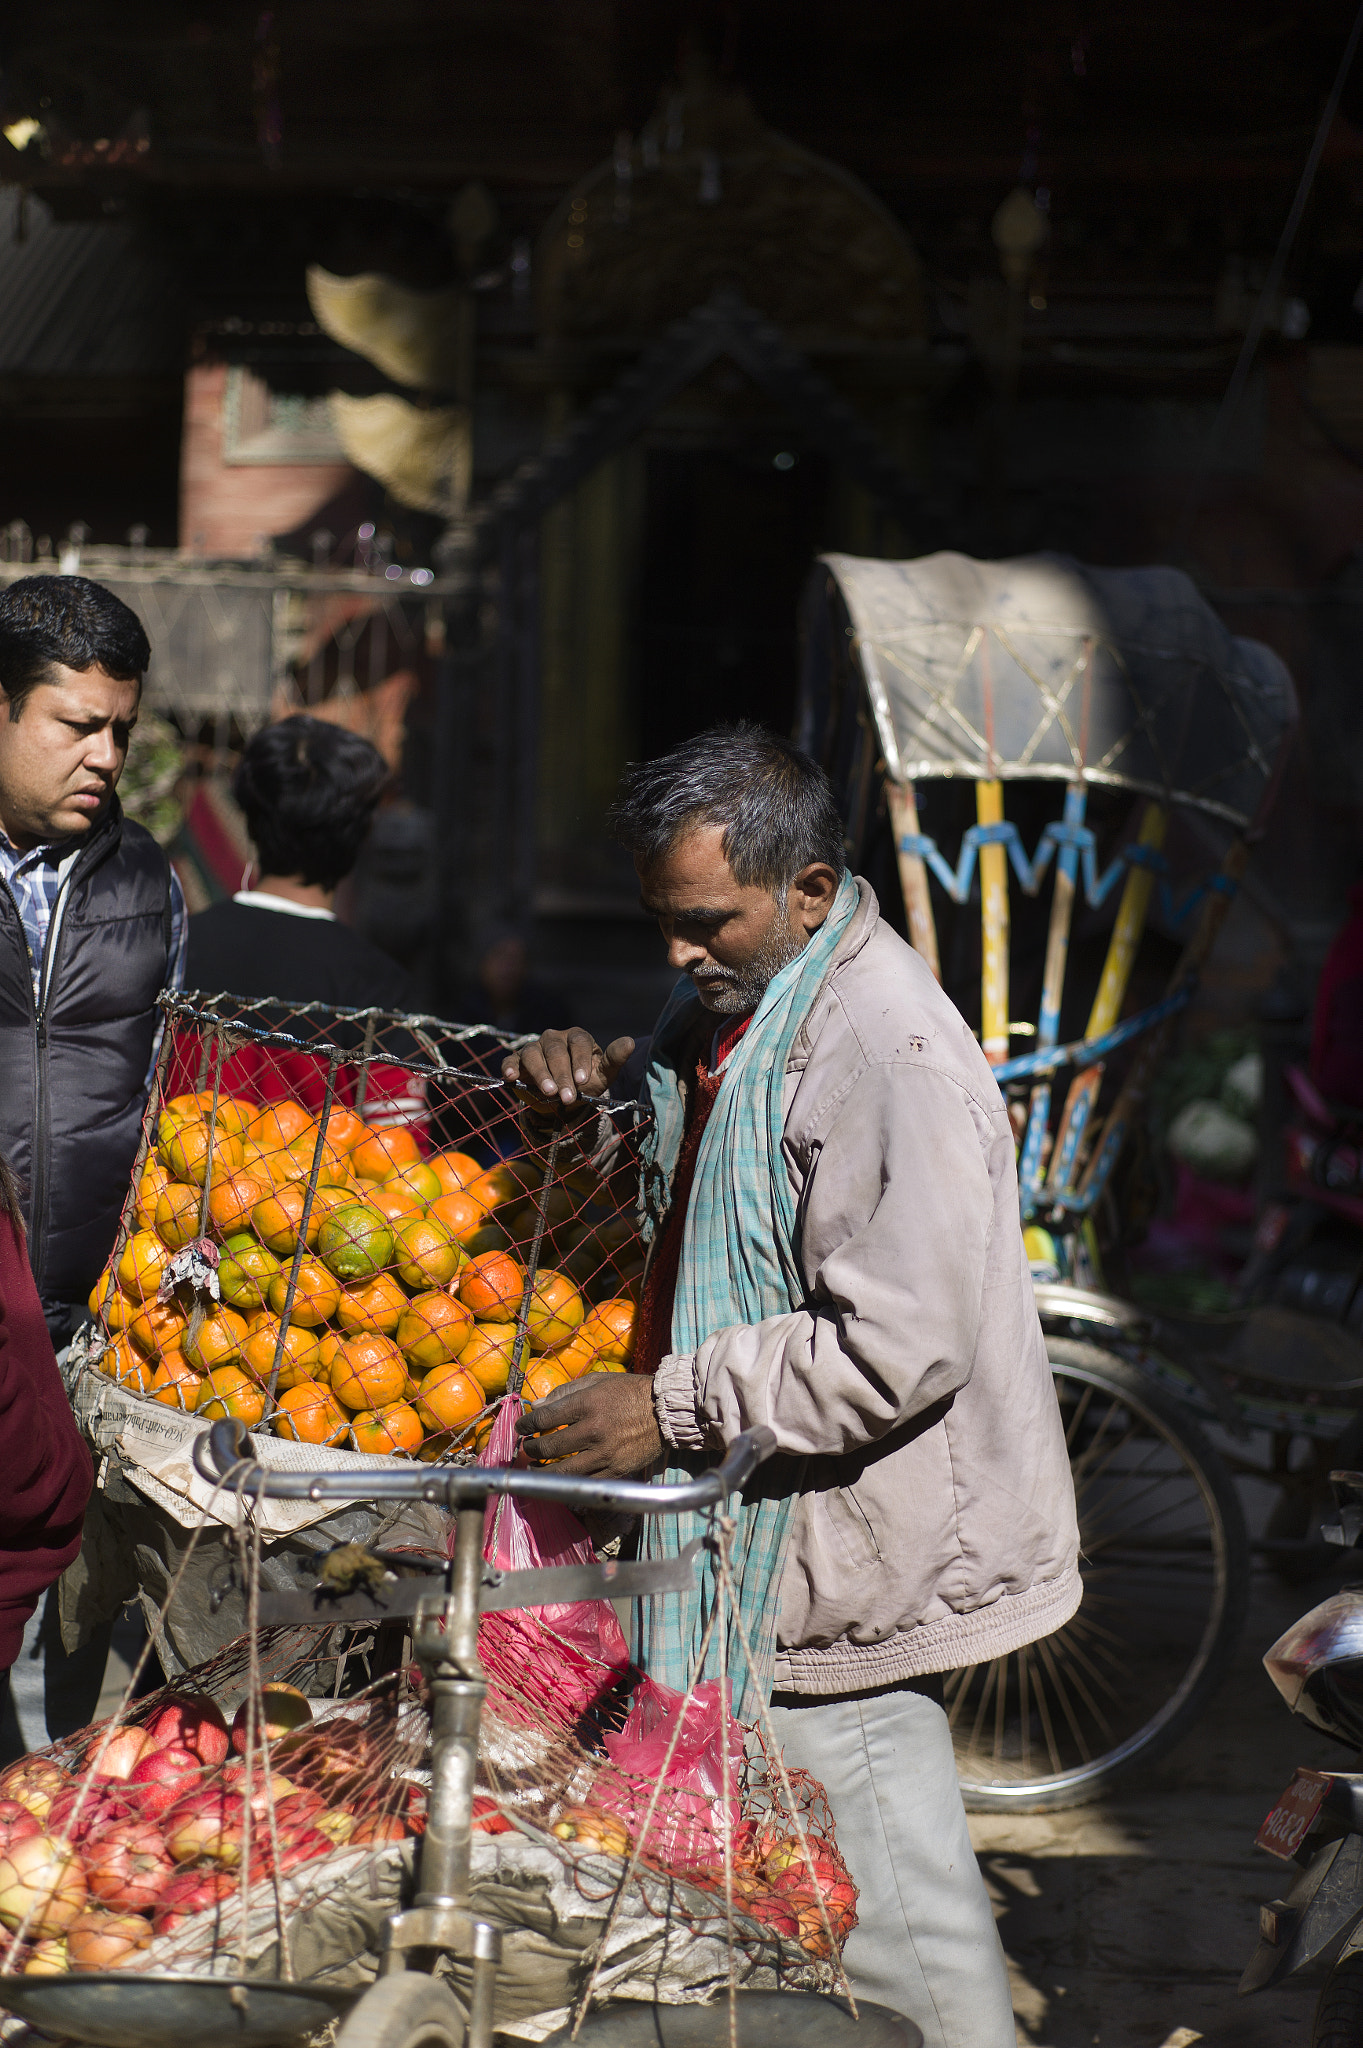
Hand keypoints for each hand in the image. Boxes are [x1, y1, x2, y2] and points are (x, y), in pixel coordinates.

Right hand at [502, 1028, 635, 1107]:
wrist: (565, 1098)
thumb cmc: (586, 1081)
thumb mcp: (603, 1073)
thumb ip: (615, 1058)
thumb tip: (630, 1041)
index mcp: (577, 1037)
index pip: (579, 1042)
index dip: (580, 1060)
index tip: (583, 1080)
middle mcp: (554, 1038)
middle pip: (556, 1051)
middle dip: (562, 1075)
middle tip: (567, 1097)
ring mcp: (534, 1047)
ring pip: (533, 1054)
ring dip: (540, 1074)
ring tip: (549, 1092)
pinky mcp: (517, 1060)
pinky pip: (511, 1060)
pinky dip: (509, 1066)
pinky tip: (509, 1076)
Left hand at [516, 1371, 661, 1477]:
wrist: (665, 1412)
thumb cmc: (628, 1392)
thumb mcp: (597, 1381)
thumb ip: (565, 1392)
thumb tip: (536, 1406)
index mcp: (588, 1404)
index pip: (544, 1418)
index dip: (526, 1425)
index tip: (521, 1428)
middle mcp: (594, 1430)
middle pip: (550, 1446)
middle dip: (531, 1449)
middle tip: (526, 1448)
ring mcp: (605, 1454)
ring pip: (562, 1471)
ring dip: (542, 1471)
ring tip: (534, 1468)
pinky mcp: (615, 1471)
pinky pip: (585, 1481)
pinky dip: (568, 1481)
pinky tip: (559, 1477)